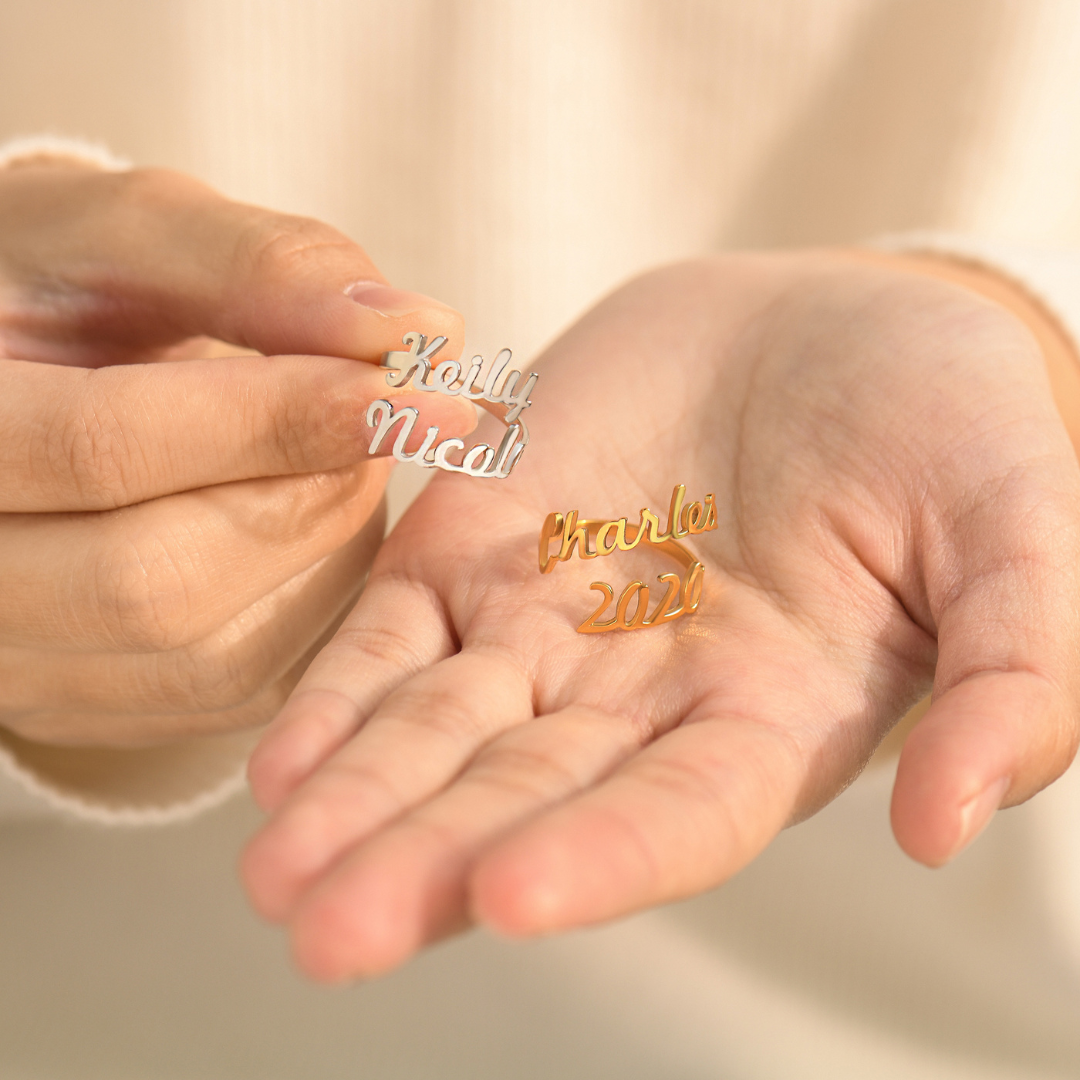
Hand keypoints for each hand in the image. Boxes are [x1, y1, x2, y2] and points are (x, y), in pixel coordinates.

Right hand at [0, 160, 474, 743]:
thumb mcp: (134, 238)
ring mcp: (21, 661)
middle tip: (390, 415)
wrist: (13, 384)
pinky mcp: (92, 702)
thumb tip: (419, 328)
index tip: (413, 387)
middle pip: (152, 578)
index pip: (102, 447)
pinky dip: (310, 599)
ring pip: (204, 653)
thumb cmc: (64, 291)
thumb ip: (261, 268)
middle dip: (306, 491)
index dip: (278, 420)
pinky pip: (236, 687)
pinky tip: (318, 515)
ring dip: (318, 547)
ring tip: (344, 452)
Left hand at [242, 252, 1079, 980]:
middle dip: (428, 860)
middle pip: (527, 794)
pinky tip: (281, 759)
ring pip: (442, 726)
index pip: (680, 814)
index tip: (507, 897)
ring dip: (358, 796)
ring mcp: (554, 619)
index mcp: (774, 714)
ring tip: (272, 871)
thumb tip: (952, 826)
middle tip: (324, 931)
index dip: (601, 857)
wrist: (830, 318)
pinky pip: (400, 627)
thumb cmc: (947, 420)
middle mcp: (647, 694)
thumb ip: (1011, 671)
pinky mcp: (485, 539)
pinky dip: (342, 687)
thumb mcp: (1018, 529)